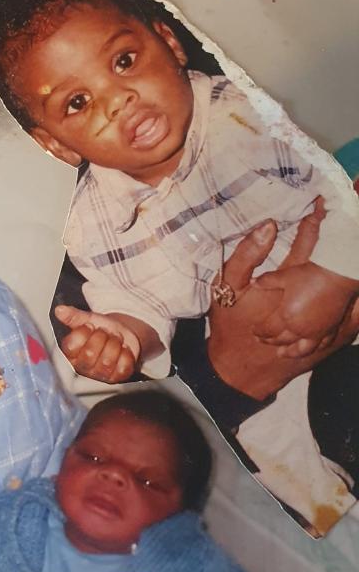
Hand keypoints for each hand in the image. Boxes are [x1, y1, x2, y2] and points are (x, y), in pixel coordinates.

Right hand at [54, 305, 139, 382]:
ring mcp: (100, 374)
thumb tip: (59, 310)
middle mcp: (83, 366)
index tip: (90, 326)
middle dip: (101, 337)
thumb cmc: (101, 329)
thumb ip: (73, 316)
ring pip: (107, 361)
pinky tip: (123, 349)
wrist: (121, 335)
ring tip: (114, 339)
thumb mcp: (87, 319)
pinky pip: (123, 367)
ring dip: (115, 344)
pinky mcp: (117, 377)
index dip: (83, 332)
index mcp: (71, 353)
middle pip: (90, 354)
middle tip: (104, 332)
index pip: (72, 346)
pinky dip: (126, 353)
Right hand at [208, 198, 358, 399]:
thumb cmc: (230, 326)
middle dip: (342, 238)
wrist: (241, 369)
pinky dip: (358, 299)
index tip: (323, 201)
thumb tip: (268, 225)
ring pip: (349, 287)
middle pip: (335, 262)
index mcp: (287, 284)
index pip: (308, 243)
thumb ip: (246, 255)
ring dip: (351, 269)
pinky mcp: (334, 335)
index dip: (316, 221)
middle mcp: (313, 300)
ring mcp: (327, 319)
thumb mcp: (226, 288)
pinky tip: (356, 286)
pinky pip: (357, 314)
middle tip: (345, 216)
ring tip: (351, 246)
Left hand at [252, 262, 357, 357]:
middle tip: (262, 341)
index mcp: (286, 316)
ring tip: (282, 353)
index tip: (253, 331)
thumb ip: (266, 281)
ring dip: (290, 352)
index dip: (259, 332)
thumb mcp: (284, 277)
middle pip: (281, 340)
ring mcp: (317, 331)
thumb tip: (253, 282)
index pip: (267, 330)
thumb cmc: (310, 275)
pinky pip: (321, 345)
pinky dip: (313, 348)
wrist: (338, 275)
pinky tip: (310, 348)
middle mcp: (300, 328)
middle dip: (270, 341)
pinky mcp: (331, 329)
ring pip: (302, 348)